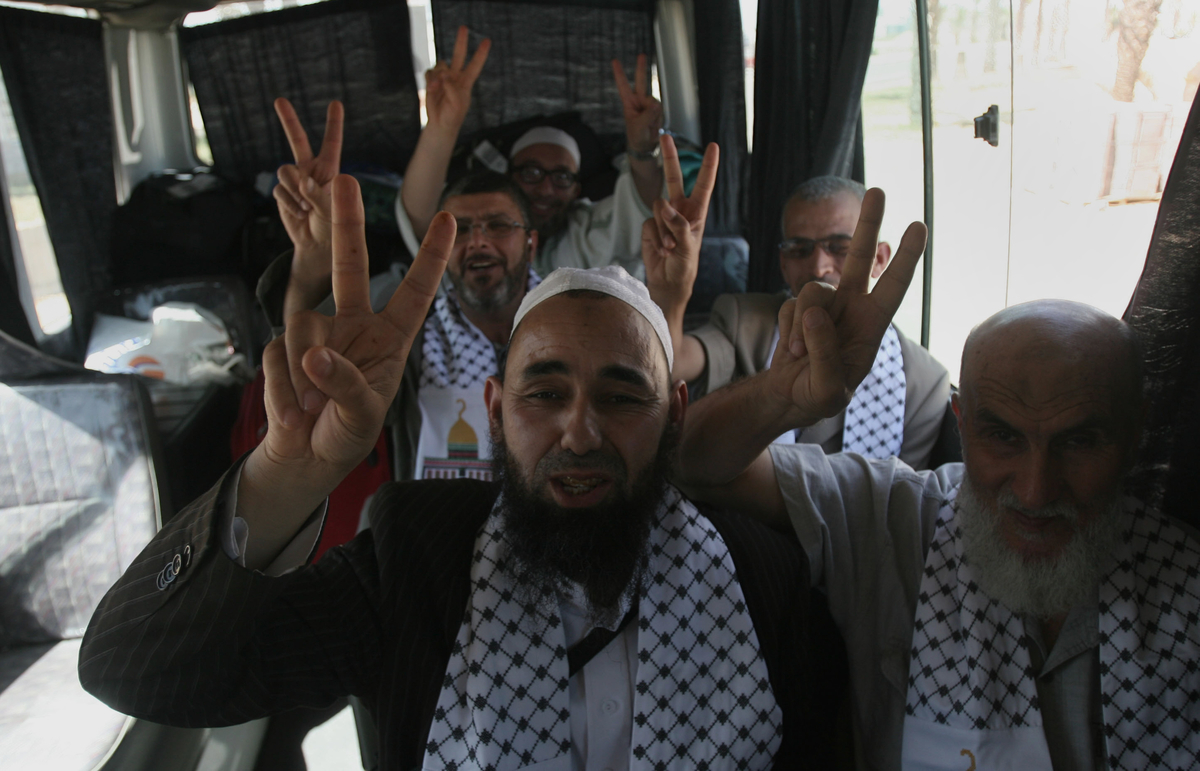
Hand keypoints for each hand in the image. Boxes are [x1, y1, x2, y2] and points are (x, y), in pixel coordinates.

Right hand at [260, 175, 452, 482]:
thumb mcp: (362, 415)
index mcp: (391, 338)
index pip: (415, 292)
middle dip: (347, 224)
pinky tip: (292, 417)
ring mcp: (317, 333)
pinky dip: (283, 392)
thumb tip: (314, 353)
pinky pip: (278, 357)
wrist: (305, 458)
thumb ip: (345, 384)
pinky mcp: (283, 348)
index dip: (431, 258)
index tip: (449, 218)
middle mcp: (355, 326)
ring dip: (303, 378)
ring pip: (303, 328)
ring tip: (309, 413)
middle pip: (350, 267)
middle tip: (343, 180)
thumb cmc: (347, 434)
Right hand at [273, 98, 342, 262]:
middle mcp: (311, 171)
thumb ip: (318, 195)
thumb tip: (302, 181)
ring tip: (307, 208)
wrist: (317, 245)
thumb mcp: (333, 211)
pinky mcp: (282, 193)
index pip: (331, 144)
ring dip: (294, 189)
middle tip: (279, 99)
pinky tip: (299, 213)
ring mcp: (295, 181)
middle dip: (288, 120)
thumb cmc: (333, 227)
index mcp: (330, 171)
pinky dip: (289, 204)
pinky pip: (279, 191)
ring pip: (285, 172)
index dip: (333, 124)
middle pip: (297, 141)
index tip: (335, 103)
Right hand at [425, 26, 489, 131]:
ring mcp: (443, 77)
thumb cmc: (453, 116)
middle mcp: (455, 77)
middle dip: (461, 41)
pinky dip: (430, 79)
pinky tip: (432, 89)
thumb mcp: (457, 105)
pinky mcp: (432, 80)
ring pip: (441, 65)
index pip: (475, 65)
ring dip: (438, 75)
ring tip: (436, 88)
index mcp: (466, 83)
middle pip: (459, 55)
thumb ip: (453, 89)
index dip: (481, 54)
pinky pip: (430, 72)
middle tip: (464, 27)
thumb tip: (445, 75)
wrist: (440, 124)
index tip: (487, 41)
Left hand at [613, 54, 663, 153]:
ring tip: (648, 125)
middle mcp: (639, 100)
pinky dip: (658, 118)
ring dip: (653, 115)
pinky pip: (661, 110)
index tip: (614, 61)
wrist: (645, 144)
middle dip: (641, 68)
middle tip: (641, 55)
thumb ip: (647, 115)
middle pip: (641, 81)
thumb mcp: (639, 127)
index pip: (623, 86)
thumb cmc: (637, 136)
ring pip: (655, 102)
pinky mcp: (657, 109)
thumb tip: (657, 103)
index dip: (619, 74)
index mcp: (629, 103)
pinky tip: (654, 124)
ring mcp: (649, 104)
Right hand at [642, 134, 718, 311]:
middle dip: (670, 157)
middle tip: (664, 136)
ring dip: (665, 230)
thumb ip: (678, 225)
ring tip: (671, 247)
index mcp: (697, 213)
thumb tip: (664, 205)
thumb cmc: (685, 266)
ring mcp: (663, 217)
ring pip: (659, 207)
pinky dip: (656, 237)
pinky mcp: (650, 226)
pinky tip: (662, 249)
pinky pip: (650, 222)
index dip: (708, 166)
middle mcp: (680, 210)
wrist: (667, 282)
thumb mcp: (689, 247)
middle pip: (673, 178)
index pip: (703, 184)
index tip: (712, 146)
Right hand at [765, 189, 926, 426]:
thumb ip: (825, 351)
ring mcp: (824, 307)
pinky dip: (787, 330)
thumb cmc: (819, 397)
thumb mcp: (827, 387)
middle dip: (868, 225)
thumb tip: (814, 312)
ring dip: (802, 323)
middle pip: (861, 259)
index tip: (919, 226)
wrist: (789, 398)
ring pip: (813, 290)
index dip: (906, 258)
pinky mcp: (798, 310)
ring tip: (799, 353)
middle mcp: (852, 308)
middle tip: (878, 191)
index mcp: (872, 326)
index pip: (893, 287)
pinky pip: (790, 305)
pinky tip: (791, 352)